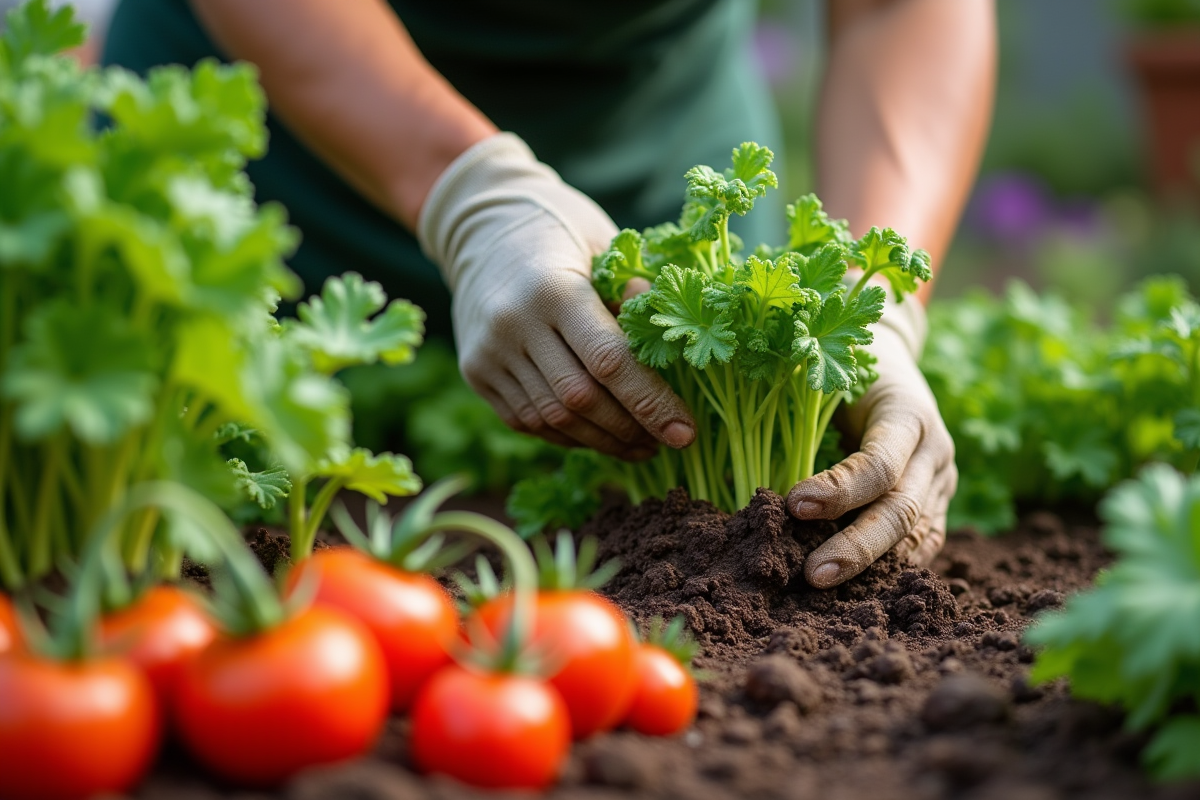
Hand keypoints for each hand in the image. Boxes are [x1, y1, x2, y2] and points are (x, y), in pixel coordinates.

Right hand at [418, 133, 695, 457]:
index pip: (609, 361)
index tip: (685, 432)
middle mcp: (514, 324)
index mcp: (553, 288)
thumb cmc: (561, 228)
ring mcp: (489, 352)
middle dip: (629, 429)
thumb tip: (672, 346)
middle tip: (667, 441)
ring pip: (551, 418)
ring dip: (601, 440)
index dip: (650, 403)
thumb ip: (635, 295)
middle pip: (579, 399)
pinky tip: (598, 435)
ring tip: (639, 445)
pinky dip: (566, 435)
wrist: (482, 223)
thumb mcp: (605, 244)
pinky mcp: (476, 371)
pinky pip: (525, 419)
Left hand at [787, 298, 955, 587]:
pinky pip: (921, 544)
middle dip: (857, 548)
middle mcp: (935, 450)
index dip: (839, 490)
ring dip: (870, 567)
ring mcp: (943, 480)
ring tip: (825, 587)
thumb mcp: (825, 377)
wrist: (888, 358)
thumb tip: (736, 468)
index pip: (880, 463)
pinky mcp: (939, 503)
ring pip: (916, 535)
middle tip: (812, 575)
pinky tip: (856, 587)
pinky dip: (889, 568)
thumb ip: (800, 417)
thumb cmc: (841, 366)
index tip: (792, 505)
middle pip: (902, 510)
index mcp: (908, 412)